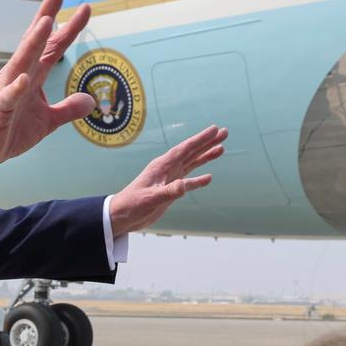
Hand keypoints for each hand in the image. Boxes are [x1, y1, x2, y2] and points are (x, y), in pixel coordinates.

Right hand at [0, 0, 98, 182]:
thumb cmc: (10, 130)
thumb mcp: (48, 120)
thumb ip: (68, 109)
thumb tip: (91, 100)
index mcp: (33, 75)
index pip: (53, 46)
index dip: (69, 28)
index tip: (85, 8)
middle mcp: (20, 76)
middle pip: (35, 42)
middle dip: (46, 17)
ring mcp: (7, 91)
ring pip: (21, 62)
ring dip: (32, 42)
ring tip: (45, 23)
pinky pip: (7, 98)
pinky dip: (15, 88)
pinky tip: (24, 79)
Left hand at [107, 125, 228, 236]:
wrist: (121, 216)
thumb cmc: (132, 205)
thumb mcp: (151, 199)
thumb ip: (169, 192)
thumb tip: (186, 185)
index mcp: (161, 166)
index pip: (184, 149)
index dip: (200, 139)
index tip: (215, 130)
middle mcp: (166, 169)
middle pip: (191, 152)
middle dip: (207, 142)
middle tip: (224, 132)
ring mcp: (168, 179)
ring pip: (191, 164)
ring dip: (205, 156)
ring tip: (221, 148)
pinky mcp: (169, 190)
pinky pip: (187, 181)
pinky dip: (198, 179)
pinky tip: (208, 177)